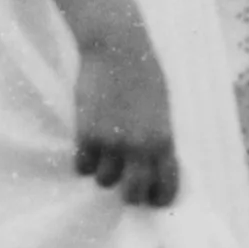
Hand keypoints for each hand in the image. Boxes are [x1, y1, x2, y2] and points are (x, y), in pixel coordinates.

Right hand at [68, 26, 182, 207]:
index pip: (166, 184)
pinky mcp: (87, 135)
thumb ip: (158, 136)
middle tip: (124, 182)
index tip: (152, 199)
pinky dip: (84, 162)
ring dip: (103, 173)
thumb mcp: (161, 107)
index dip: (158, 197)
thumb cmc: (144, 73)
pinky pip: (82, 166)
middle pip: (132, 194)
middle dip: (128, 193)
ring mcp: (112, 143)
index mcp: (165, 139)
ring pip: (104, 181)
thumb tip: (152, 162)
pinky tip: (87, 147)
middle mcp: (140, 147)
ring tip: (104, 155)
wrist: (117, 47)